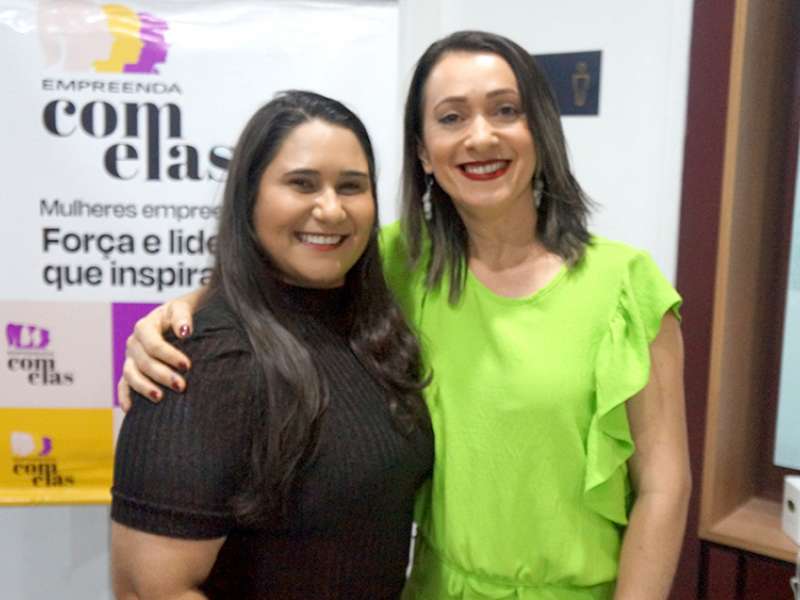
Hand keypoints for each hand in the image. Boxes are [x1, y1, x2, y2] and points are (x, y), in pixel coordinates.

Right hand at [118, 295, 197, 410]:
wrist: (177, 320)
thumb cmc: (180, 314)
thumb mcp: (182, 308)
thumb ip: (182, 317)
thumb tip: (184, 332)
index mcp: (145, 326)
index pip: (153, 344)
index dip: (168, 355)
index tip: (187, 366)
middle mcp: (134, 343)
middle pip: (143, 362)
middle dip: (162, 375)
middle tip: (182, 386)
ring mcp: (130, 358)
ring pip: (131, 375)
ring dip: (144, 388)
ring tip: (160, 398)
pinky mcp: (131, 371)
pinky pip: (123, 386)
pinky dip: (125, 397)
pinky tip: (130, 409)